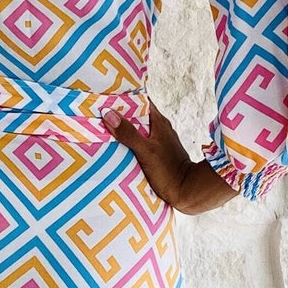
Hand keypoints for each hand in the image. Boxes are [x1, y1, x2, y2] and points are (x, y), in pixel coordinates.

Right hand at [101, 100, 236, 214]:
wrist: (187, 191)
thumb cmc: (168, 170)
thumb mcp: (145, 150)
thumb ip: (128, 133)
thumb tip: (108, 114)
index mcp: (159, 122)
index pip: (141, 102)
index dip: (126, 98)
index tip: (108, 96)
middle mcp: (160, 128)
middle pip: (138, 116)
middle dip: (121, 114)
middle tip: (100, 113)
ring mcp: (160, 141)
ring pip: (139, 130)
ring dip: (125, 129)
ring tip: (105, 129)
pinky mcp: (157, 154)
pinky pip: (140, 142)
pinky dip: (129, 142)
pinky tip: (118, 147)